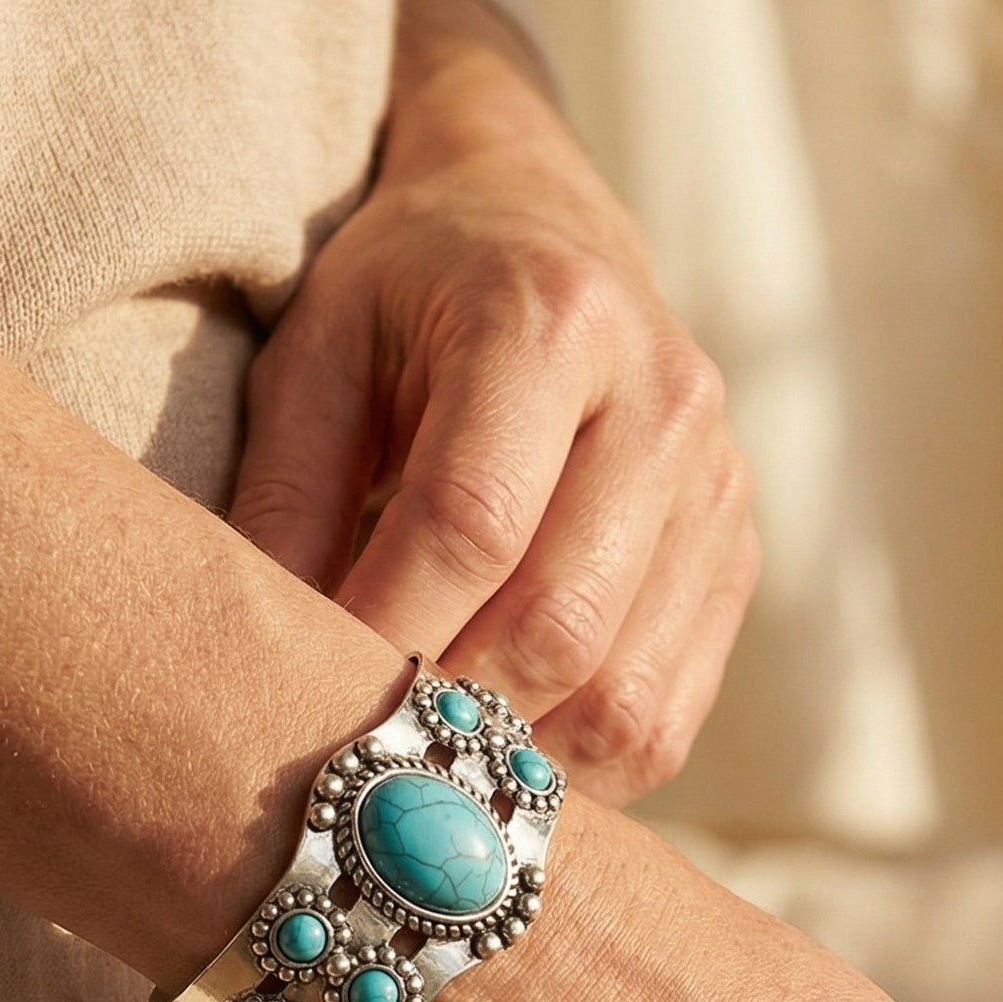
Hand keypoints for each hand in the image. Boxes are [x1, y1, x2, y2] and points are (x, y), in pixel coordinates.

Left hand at [231, 0, 757, 806]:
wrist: (538, 227)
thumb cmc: (402, 301)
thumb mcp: (315, 356)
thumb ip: (285, 499)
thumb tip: (268, 667)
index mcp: (551, 317)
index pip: (473, 520)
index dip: (387, 630)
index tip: (311, 698)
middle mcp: (664, 397)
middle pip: (560, 624)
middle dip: (450, 713)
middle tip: (362, 756)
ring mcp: (718, 488)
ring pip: (625, 697)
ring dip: (516, 763)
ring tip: (427, 768)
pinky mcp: (735, 559)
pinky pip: (666, 720)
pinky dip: (576, 775)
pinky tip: (498, 762)